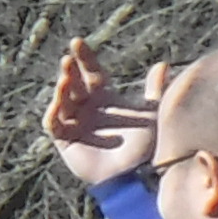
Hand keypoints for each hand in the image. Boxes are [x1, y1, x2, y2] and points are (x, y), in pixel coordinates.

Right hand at [42, 37, 160, 190]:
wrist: (136, 175)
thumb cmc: (146, 147)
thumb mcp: (153, 114)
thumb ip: (156, 90)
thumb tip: (163, 64)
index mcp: (105, 98)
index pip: (91, 73)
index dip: (84, 58)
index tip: (77, 42)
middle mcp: (87, 108)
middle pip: (74, 84)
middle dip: (69, 71)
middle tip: (67, 59)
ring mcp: (74, 124)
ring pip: (62, 102)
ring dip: (61, 90)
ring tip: (65, 80)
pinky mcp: (65, 141)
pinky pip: (54, 125)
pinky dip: (54, 115)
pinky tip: (58, 105)